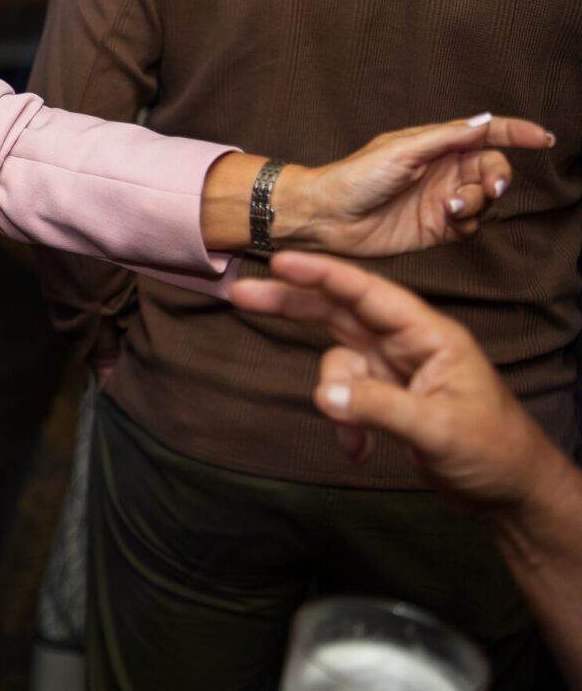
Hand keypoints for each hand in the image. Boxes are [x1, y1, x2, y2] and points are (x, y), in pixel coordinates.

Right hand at [231, 252, 568, 509]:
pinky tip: (360, 451)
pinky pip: (344, 397)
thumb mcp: (440, 428)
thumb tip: (325, 396)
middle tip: (244, 296)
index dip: (323, 275)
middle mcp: (407, 344)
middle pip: (338, 313)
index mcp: (429, 336)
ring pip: (338, 361)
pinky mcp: (384, 397)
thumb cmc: (495, 452)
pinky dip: (344, 424)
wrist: (512, 494)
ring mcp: (393, 370)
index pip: (368, 294)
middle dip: (293, 306)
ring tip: (354, 439)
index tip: (281, 262)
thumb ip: (380, 407)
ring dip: (334, 398)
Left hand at [279, 114, 550, 257]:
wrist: (327, 217)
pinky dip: (468, 222)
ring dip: (479, 202)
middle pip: (492, 170)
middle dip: (498, 178)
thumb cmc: (355, 177)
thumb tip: (484, 122)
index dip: (515, 133)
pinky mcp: (437, 227)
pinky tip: (449, 220)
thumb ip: (446, 138)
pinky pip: (471, 225)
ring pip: (485, 199)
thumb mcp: (402, 150)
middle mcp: (442, 171)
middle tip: (489, 187)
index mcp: (435, 145)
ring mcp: (441, 200)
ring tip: (453, 206)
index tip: (543, 138)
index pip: (484, 135)